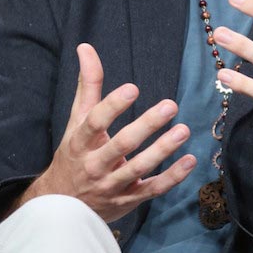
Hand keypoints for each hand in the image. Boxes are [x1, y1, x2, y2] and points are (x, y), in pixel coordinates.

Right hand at [18, 44, 195, 221]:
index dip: (113, 105)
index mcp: (81, 142)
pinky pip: (152, 189)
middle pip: (122, 145)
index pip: (95, 122)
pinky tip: (190, 160)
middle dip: (146, 125)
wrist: (62, 205)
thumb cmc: (75, 153)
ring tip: (183, 130)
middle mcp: (95, 165)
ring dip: (163, 150)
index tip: (132, 88)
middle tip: (171, 105)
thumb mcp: (77, 119)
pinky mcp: (128, 199)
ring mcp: (112, 185)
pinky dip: (172, 177)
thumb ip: (88, 84)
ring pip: (139, 168)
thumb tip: (86, 47)